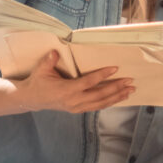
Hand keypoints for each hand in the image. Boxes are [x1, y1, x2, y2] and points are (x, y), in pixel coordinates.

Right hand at [16, 51, 135, 113]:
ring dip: (117, 97)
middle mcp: (74, 100)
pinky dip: (109, 102)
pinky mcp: (78, 110)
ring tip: (130, 91)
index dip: (102, 75)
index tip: (115, 68)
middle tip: (129, 81)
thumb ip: (50, 61)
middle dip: (116, 88)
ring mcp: (77, 107)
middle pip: (99, 95)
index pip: (89, 82)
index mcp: (66, 90)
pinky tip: (119, 98)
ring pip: (101, 103)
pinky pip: (97, 107)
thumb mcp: (41, 70)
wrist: (32, 99)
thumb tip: (55, 52)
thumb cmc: (38, 82)